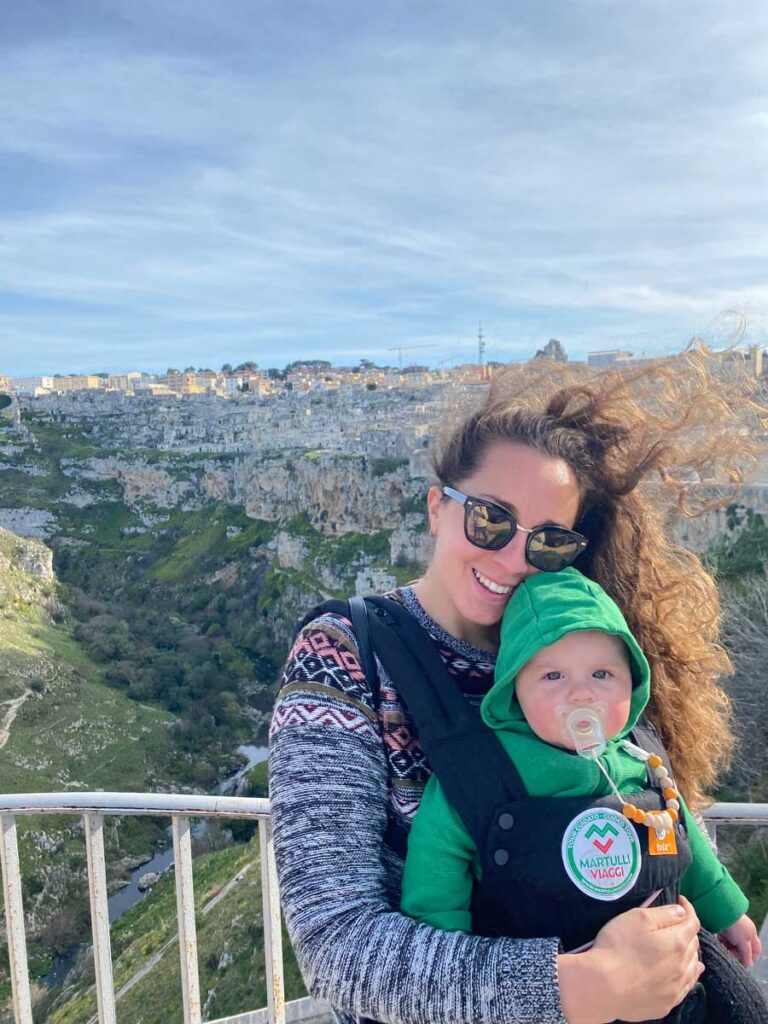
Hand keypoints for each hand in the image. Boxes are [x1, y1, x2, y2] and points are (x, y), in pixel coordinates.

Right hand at [559, 897, 703, 1023]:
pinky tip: (692, 972)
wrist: (602, 987)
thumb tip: (681, 913)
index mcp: (677, 943)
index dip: (687, 908)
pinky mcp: (665, 1005)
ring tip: (686, 946)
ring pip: (692, 967)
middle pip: (693, 944)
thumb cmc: (618, 946)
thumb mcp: (637, 918)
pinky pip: (686, 987)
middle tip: (675, 922)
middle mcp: (682, 967)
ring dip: (691, 953)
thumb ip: (663, 913)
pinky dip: (690, 975)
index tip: (680, 900)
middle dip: (687, 930)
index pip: (691, 922)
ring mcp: (675, 989)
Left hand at [719, 914, 761, 966]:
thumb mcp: (743, 942)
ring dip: (729, 949)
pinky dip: (723, 943)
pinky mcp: (723, 928)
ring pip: (733, 945)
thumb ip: (747, 954)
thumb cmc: (734, 926)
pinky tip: (719, 943)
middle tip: (731, 954)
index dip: (751, 958)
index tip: (743, 962)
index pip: (756, 950)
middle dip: (737, 953)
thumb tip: (749, 965)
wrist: (720, 911)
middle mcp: (743, 932)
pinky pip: (725, 940)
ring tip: (724, 949)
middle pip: (743, 949)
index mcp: (752, 934)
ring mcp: (733, 930)